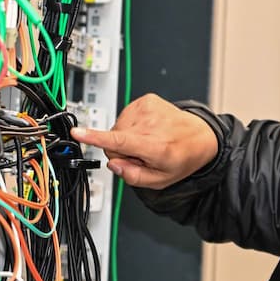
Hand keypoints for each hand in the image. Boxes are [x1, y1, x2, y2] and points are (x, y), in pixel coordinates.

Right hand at [70, 93, 217, 188]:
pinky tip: (148, 130)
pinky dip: (132, 126)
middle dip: (123, 151)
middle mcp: (150, 124)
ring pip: (117, 129)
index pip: (119, 141)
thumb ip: (134, 176)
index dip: (95, 138)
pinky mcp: (146, 100)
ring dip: (128, 138)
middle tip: (143, 155)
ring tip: (148, 141)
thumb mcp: (161, 180)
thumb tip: (114, 164)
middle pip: (113, 141)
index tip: (78, 133)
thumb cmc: (181, 157)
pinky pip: (124, 117)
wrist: (201, 136)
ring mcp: (147, 109)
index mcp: (154, 146)